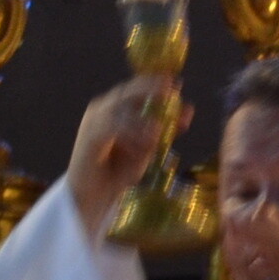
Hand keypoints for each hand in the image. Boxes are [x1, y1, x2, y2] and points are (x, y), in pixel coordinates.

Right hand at [67, 76, 188, 234]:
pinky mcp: (90, 135)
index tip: (177, 84)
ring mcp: (94, 120)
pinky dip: (132, 132)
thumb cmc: (119, 171)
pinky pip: (114, 127)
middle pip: (127, 91)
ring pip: (121, 108)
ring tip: (159, 133)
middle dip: (150, 89)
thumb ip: (166, 129)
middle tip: (170, 92)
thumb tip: (188, 109)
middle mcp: (103, 109)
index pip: (137, 88)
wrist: (93, 196)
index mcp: (116, 108)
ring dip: (142, 119)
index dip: (157, 84)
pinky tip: (148, 141)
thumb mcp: (149, 148)